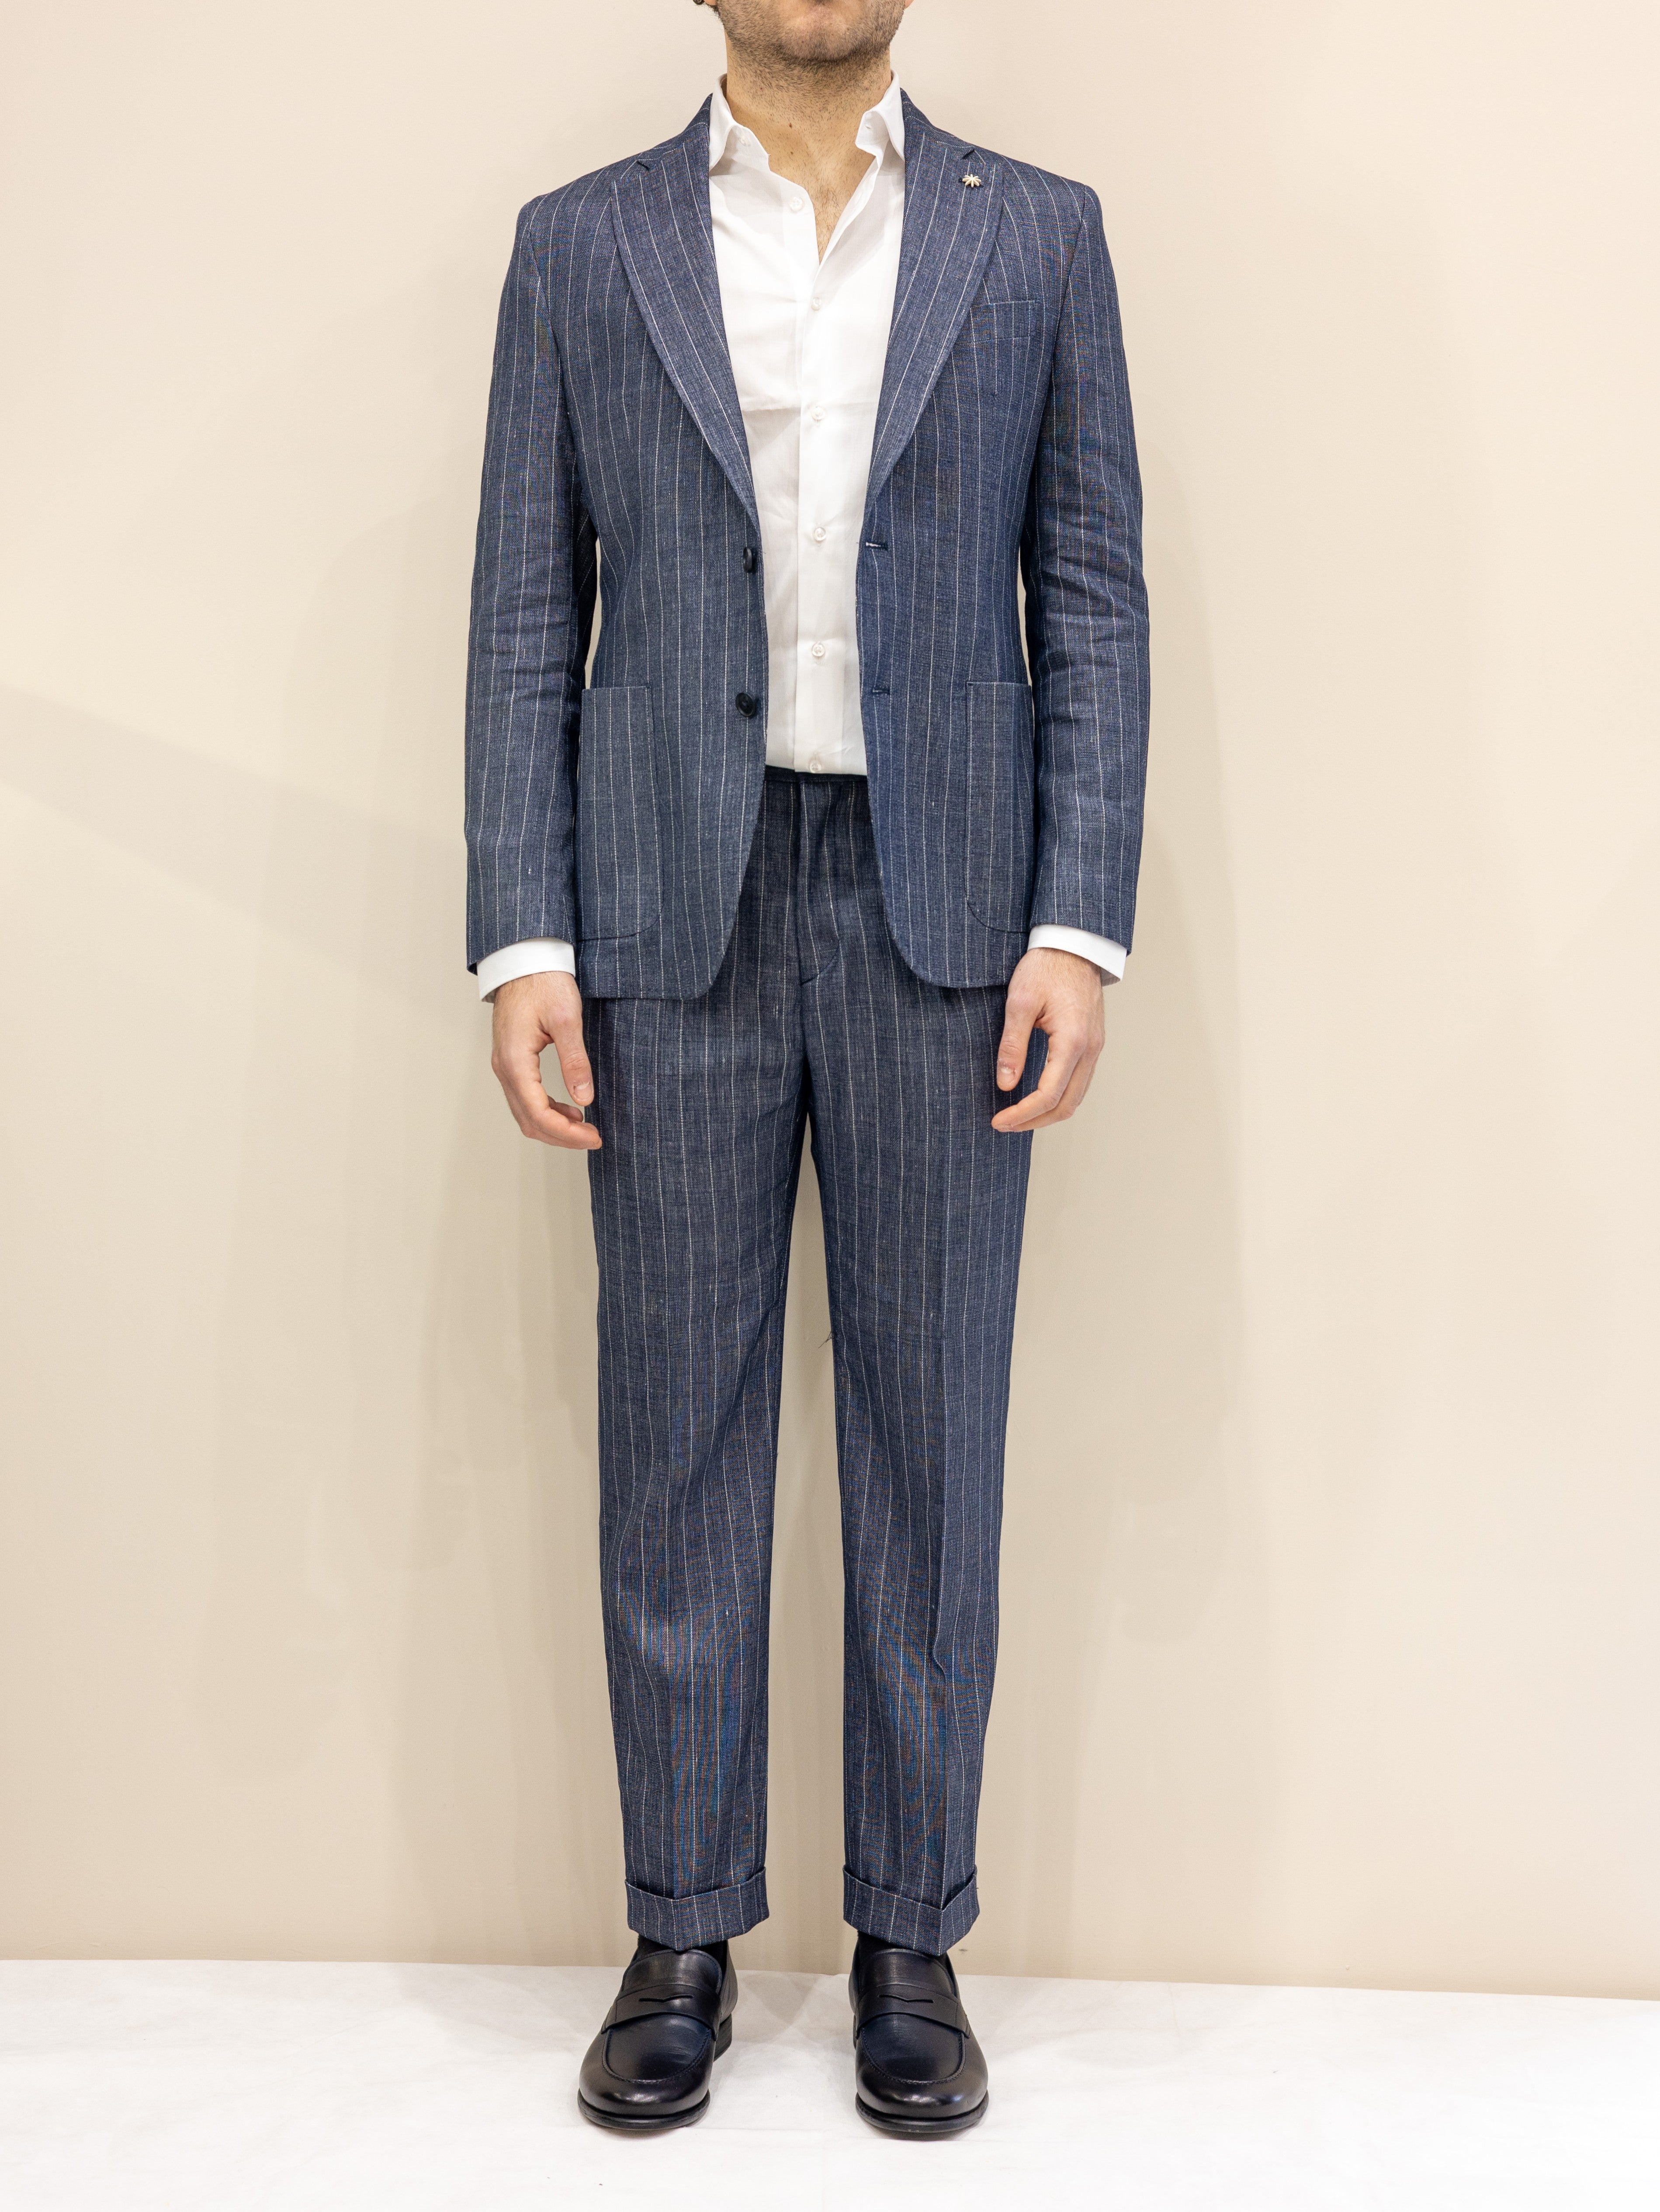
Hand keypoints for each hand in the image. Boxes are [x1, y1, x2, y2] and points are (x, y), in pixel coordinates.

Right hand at [489, 971, 601, 1149]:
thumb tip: (584, 1098)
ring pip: (524, 1112)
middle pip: (529, 1120)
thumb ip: (575, 1060)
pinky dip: (546, 1111)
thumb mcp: (566, 1019)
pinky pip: (524, 1097)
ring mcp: (504, 1065)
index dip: (567, 1133)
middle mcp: (504, 1068)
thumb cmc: (544, 983)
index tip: (594, 1136)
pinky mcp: (511, 1061)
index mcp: (515, 1061)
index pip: (538, 1113)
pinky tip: (569, 1109)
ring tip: (584, 1127)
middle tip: (593, 1138)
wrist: (524, 960)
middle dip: (561, 1137)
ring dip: (553, 1126)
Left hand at [990, 948, 1105, 1133]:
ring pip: (1076, 1097)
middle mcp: (1090, 1049)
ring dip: (1048, 1112)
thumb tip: (1005, 1084)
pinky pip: (1079, 1082)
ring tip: (1018, 1115)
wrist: (1074, 945)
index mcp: (1072, 1041)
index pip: (1048, 1095)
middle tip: (1004, 1124)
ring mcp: (1095, 1047)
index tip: (999, 1120)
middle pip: (1066, 1105)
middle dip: (1034, 1121)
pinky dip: (1059, 1097)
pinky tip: (1037, 1096)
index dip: (1022, 1114)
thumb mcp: (1020, 1002)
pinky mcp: (1093, 1043)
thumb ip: (1012, 1046)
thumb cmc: (1046, 967)